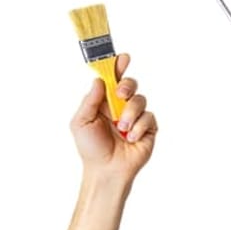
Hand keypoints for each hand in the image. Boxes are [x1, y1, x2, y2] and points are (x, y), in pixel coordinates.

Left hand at [70, 54, 155, 180]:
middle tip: (120, 94)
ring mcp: (136, 116)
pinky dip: (139, 127)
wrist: (106, 171)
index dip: (117, 66)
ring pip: (140, 99)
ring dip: (130, 113)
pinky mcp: (148, 127)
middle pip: (130, 83)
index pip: (112, 78)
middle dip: (127, 85)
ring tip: (121, 128)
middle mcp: (121, 105)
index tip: (122, 58)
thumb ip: (90, 100)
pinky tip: (131, 138)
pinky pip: (149, 117)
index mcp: (104, 101)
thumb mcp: (81, 122)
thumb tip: (99, 80)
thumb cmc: (91, 148)